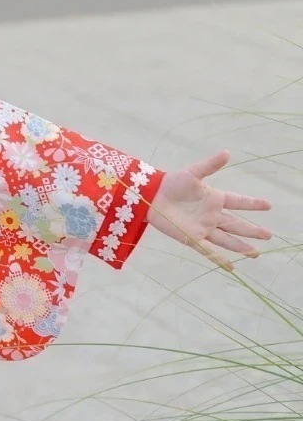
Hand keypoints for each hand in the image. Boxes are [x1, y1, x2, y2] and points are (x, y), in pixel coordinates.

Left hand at [147, 150, 273, 272]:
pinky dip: (220, 259)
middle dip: (252, 230)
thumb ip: (210, 165)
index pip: (238, 201)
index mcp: (214, 198)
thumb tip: (227, 152)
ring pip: (227, 239)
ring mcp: (203, 227)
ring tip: (256, 253)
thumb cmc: (171, 182)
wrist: (151, 196)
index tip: (269, 205)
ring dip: (241, 246)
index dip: (253, 203)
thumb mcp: (193, 173)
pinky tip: (232, 267)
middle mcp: (212, 215)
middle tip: (269, 235)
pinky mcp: (192, 237)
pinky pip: (209, 251)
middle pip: (236, 224)